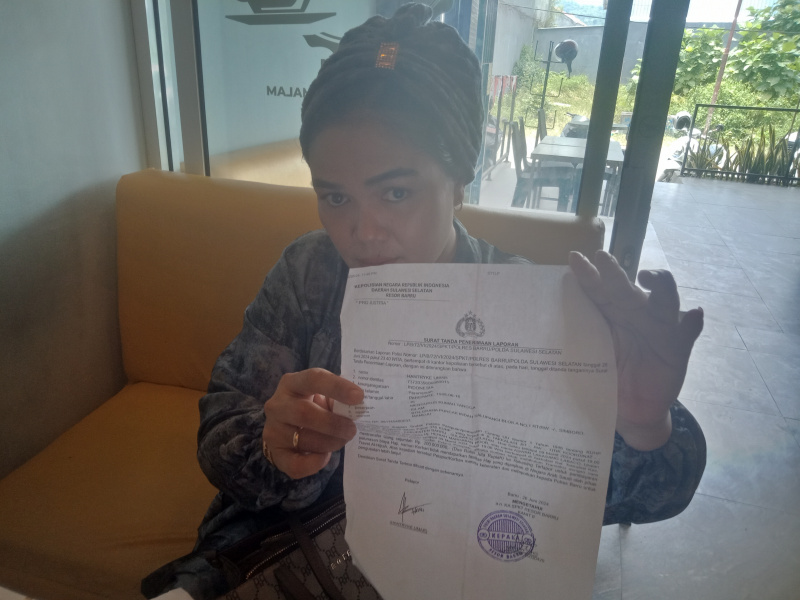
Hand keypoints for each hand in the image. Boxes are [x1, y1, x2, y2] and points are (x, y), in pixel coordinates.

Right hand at [263, 368, 362, 478]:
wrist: (286, 425)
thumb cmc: (311, 406)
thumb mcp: (321, 396)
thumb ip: (336, 400)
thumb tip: (356, 409)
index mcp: (292, 383)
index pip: (313, 379)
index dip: (337, 387)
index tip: (359, 397)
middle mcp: (277, 405)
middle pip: (304, 413)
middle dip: (334, 424)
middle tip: (352, 429)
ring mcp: (273, 430)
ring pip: (303, 439)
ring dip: (329, 443)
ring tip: (341, 440)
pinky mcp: (274, 453)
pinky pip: (295, 464)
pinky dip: (315, 464)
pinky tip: (324, 456)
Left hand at [569, 250, 703, 450]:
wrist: (630, 408)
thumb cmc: (607, 374)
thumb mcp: (588, 355)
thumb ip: (573, 335)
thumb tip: (539, 319)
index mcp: (611, 311)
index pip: (597, 288)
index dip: (586, 273)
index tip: (573, 259)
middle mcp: (635, 312)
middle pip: (625, 288)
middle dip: (614, 272)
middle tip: (602, 258)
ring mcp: (659, 327)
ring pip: (662, 299)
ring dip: (658, 284)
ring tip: (649, 277)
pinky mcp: (678, 346)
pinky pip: (689, 331)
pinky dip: (692, 321)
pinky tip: (694, 314)